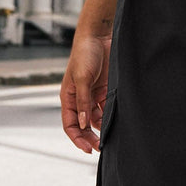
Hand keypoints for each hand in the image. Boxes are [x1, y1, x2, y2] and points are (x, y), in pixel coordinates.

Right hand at [60, 32, 111, 153]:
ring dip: (102, 128)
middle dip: (90, 137)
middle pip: (84, 125)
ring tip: (110, 137)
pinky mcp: (105, 90)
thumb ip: (83, 102)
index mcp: (68, 97)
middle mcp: (80, 99)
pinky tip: (116, 122)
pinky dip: (110, 116)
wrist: (100, 36)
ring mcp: (93, 95)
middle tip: (101, 148)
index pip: (70, 124)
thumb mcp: (82, 79)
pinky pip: (107, 108)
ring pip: (96, 119)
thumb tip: (84, 124)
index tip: (87, 149)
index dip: (77, 138)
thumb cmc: (85, 54)